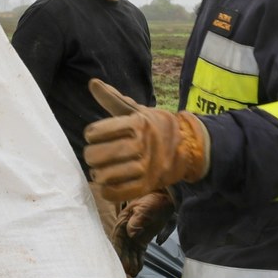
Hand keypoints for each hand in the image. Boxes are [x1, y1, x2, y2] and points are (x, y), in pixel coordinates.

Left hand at [83, 79, 210, 201]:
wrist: (186, 147)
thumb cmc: (154, 126)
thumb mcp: (136, 110)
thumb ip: (112, 99)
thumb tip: (92, 83)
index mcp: (137, 124)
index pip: (97, 132)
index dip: (91, 134)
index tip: (94, 135)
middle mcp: (141, 145)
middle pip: (98, 156)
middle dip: (91, 156)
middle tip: (93, 155)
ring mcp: (145, 168)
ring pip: (106, 176)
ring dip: (98, 174)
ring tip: (99, 170)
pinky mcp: (147, 186)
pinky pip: (117, 193)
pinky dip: (107, 190)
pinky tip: (106, 184)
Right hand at [111, 190, 174, 277]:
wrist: (166, 199)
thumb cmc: (153, 201)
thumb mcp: (145, 208)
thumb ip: (137, 219)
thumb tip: (131, 233)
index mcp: (123, 221)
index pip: (118, 238)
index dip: (118, 250)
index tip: (119, 260)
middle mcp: (126, 230)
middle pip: (123, 247)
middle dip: (124, 259)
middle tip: (127, 270)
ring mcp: (134, 236)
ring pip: (130, 251)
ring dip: (131, 262)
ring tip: (133, 273)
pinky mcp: (142, 240)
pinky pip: (138, 252)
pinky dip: (138, 260)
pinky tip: (138, 269)